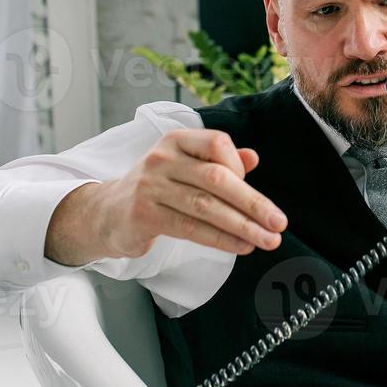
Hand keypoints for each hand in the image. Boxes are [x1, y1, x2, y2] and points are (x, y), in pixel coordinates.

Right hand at [52, 129, 288, 263]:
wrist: (108, 212)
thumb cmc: (157, 188)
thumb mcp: (186, 167)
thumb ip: (219, 162)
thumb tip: (254, 157)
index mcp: (176, 140)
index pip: (217, 143)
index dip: (239, 167)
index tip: (254, 194)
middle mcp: (162, 159)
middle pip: (216, 179)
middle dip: (253, 203)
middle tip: (279, 222)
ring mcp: (151, 187)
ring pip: (206, 206)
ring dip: (242, 226)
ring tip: (268, 240)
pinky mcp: (144, 215)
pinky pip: (191, 228)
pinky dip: (220, 239)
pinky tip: (241, 246)